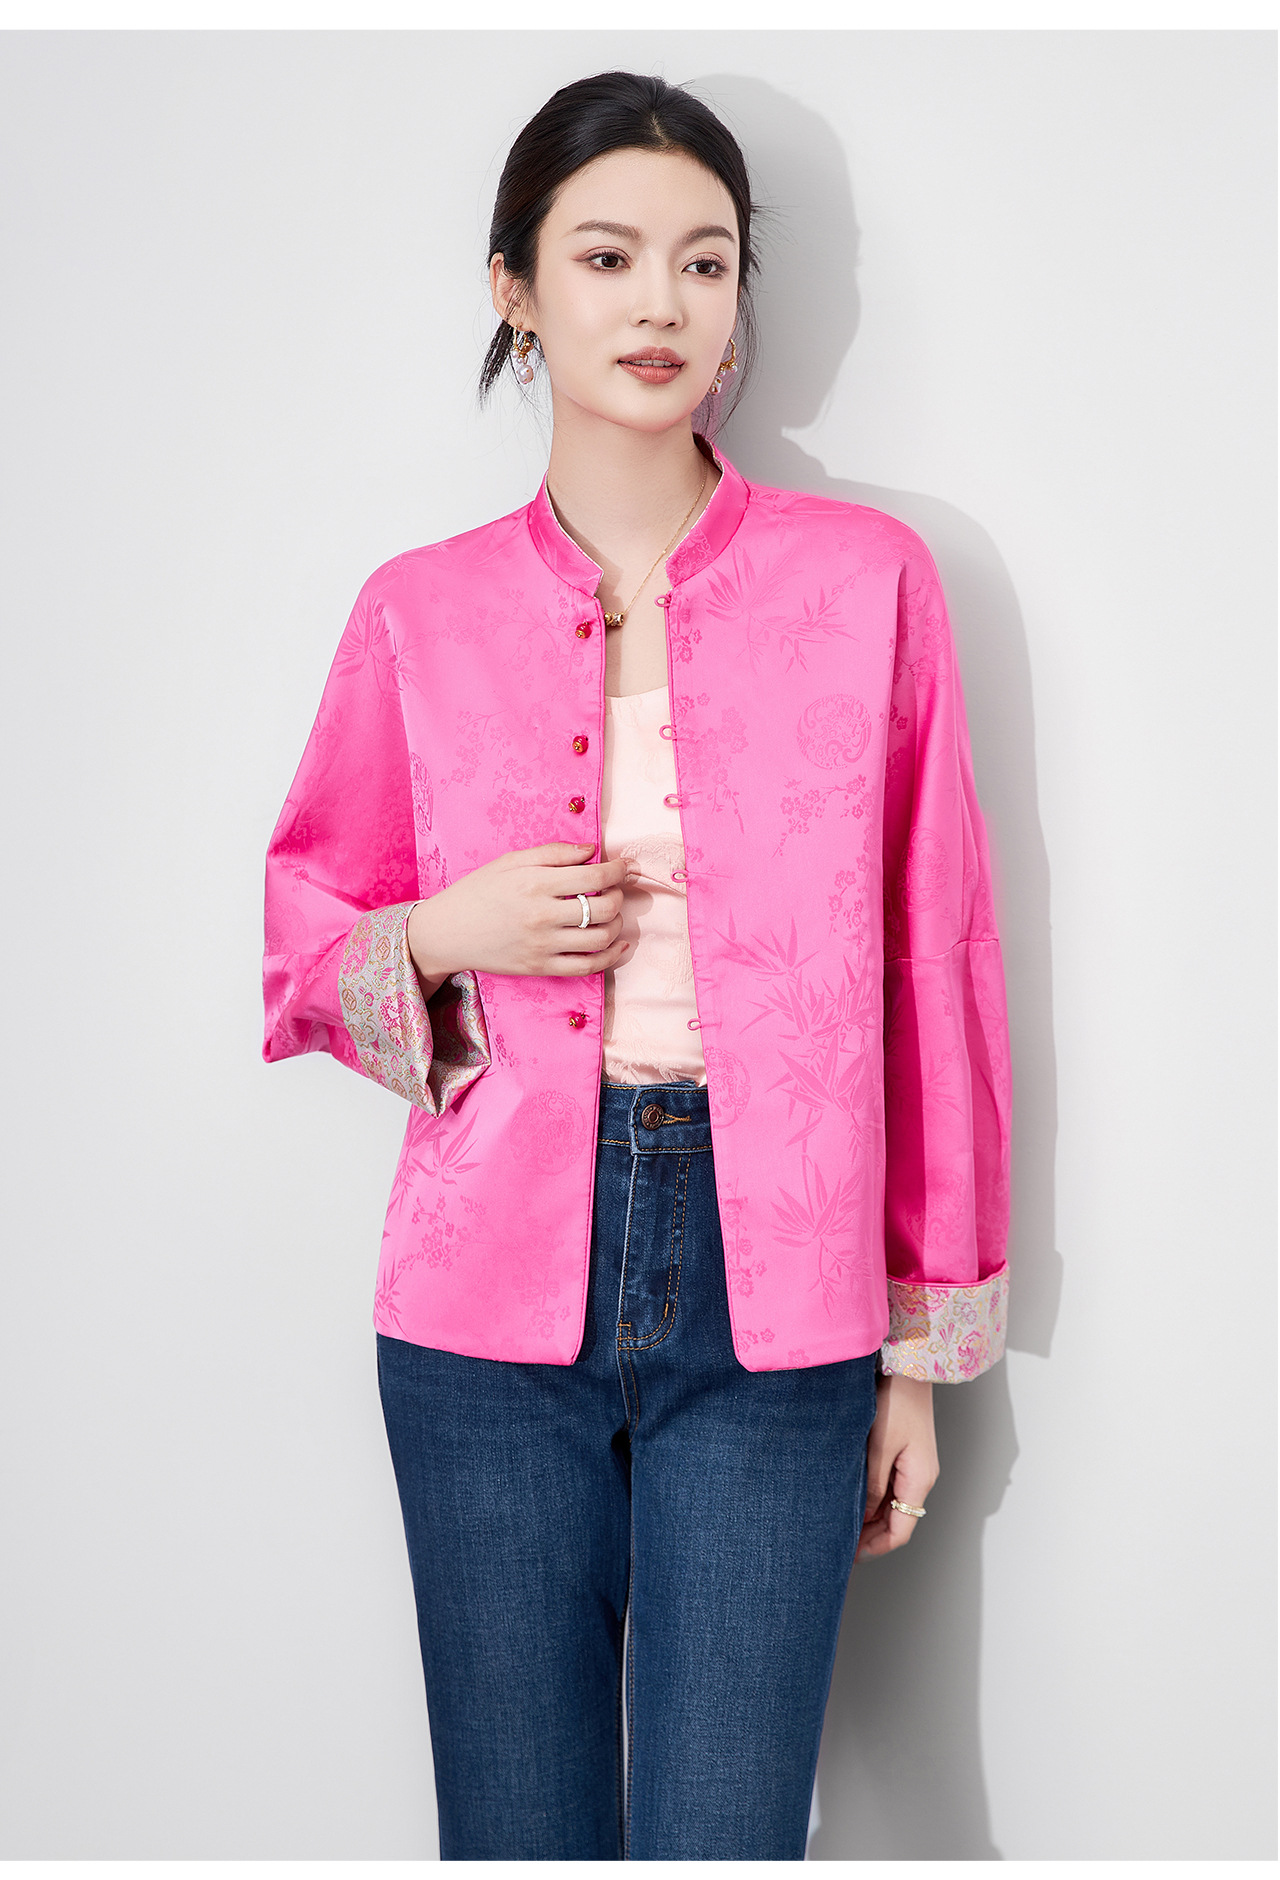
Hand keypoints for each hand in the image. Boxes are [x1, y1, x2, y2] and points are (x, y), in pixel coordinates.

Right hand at [405, 841, 636, 990]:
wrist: (447, 932)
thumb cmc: (478, 891)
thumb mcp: (511, 861)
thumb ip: (554, 853)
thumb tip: (592, 850)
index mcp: (535, 882)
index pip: (594, 878)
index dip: (618, 870)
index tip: (625, 866)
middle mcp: (542, 915)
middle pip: (603, 908)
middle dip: (619, 896)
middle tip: (616, 890)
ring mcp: (542, 945)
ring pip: (600, 938)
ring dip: (617, 924)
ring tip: (613, 915)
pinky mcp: (540, 967)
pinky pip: (587, 966)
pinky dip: (611, 957)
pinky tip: (620, 945)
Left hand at [855, 1372, 938, 1560]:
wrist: (909, 1367)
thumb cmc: (896, 1401)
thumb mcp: (878, 1447)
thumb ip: (872, 1485)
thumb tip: (864, 1517)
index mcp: (919, 1480)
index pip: (901, 1531)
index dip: (875, 1547)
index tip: (850, 1555)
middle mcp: (921, 1477)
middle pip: (898, 1520)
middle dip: (870, 1535)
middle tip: (840, 1542)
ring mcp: (915, 1465)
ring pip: (893, 1504)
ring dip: (871, 1516)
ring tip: (842, 1521)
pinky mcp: (907, 1453)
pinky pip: (891, 1485)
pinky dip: (874, 1497)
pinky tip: (853, 1495)